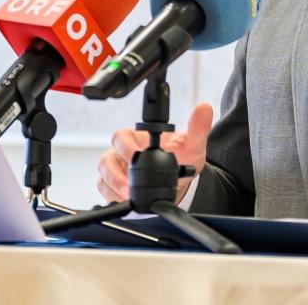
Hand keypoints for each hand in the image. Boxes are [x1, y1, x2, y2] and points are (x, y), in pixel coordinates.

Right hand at [97, 102, 213, 203]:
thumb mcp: (192, 145)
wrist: (180, 182)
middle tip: (131, 183)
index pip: (121, 136)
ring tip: (130, 194)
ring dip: (115, 185)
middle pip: (107, 158)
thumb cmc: (182, 159)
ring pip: (104, 175)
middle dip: (117, 172)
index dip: (125, 146)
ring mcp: (117, 169)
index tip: (136, 156)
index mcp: (138, 137)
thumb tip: (204, 108)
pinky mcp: (115, 186)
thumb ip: (197, 128)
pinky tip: (126, 199)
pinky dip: (113, 195)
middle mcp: (124, 152)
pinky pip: (105, 190)